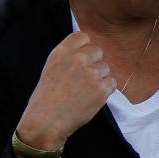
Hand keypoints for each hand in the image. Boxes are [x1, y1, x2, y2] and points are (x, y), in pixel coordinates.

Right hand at [16, 31, 115, 151]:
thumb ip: (68, 56)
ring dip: (100, 78)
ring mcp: (91, 73)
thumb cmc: (46, 97)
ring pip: (106, 68)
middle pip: (98, 51)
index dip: (84, 48)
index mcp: (62, 51)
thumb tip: (86, 49)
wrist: (46, 121)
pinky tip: (92, 97)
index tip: (82, 59)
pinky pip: (112, 82)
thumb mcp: (51, 67)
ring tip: (85, 91)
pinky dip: (105, 90)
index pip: (83, 36)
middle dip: (94, 63)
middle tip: (84, 78)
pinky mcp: (101, 88)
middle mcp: (78, 59)